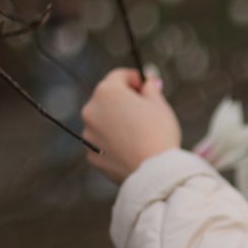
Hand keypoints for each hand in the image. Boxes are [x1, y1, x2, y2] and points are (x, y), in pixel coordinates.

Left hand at [81, 68, 181, 183]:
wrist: (154, 172)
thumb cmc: (159, 133)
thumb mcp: (160, 105)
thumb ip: (150, 89)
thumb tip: (148, 82)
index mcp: (107, 92)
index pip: (119, 76)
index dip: (135, 79)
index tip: (147, 86)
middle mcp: (91, 110)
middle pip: (108, 99)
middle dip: (124, 102)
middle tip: (146, 111)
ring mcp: (88, 134)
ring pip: (103, 122)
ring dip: (117, 123)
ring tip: (140, 135)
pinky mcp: (91, 155)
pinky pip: (103, 143)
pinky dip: (114, 143)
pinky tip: (132, 149)